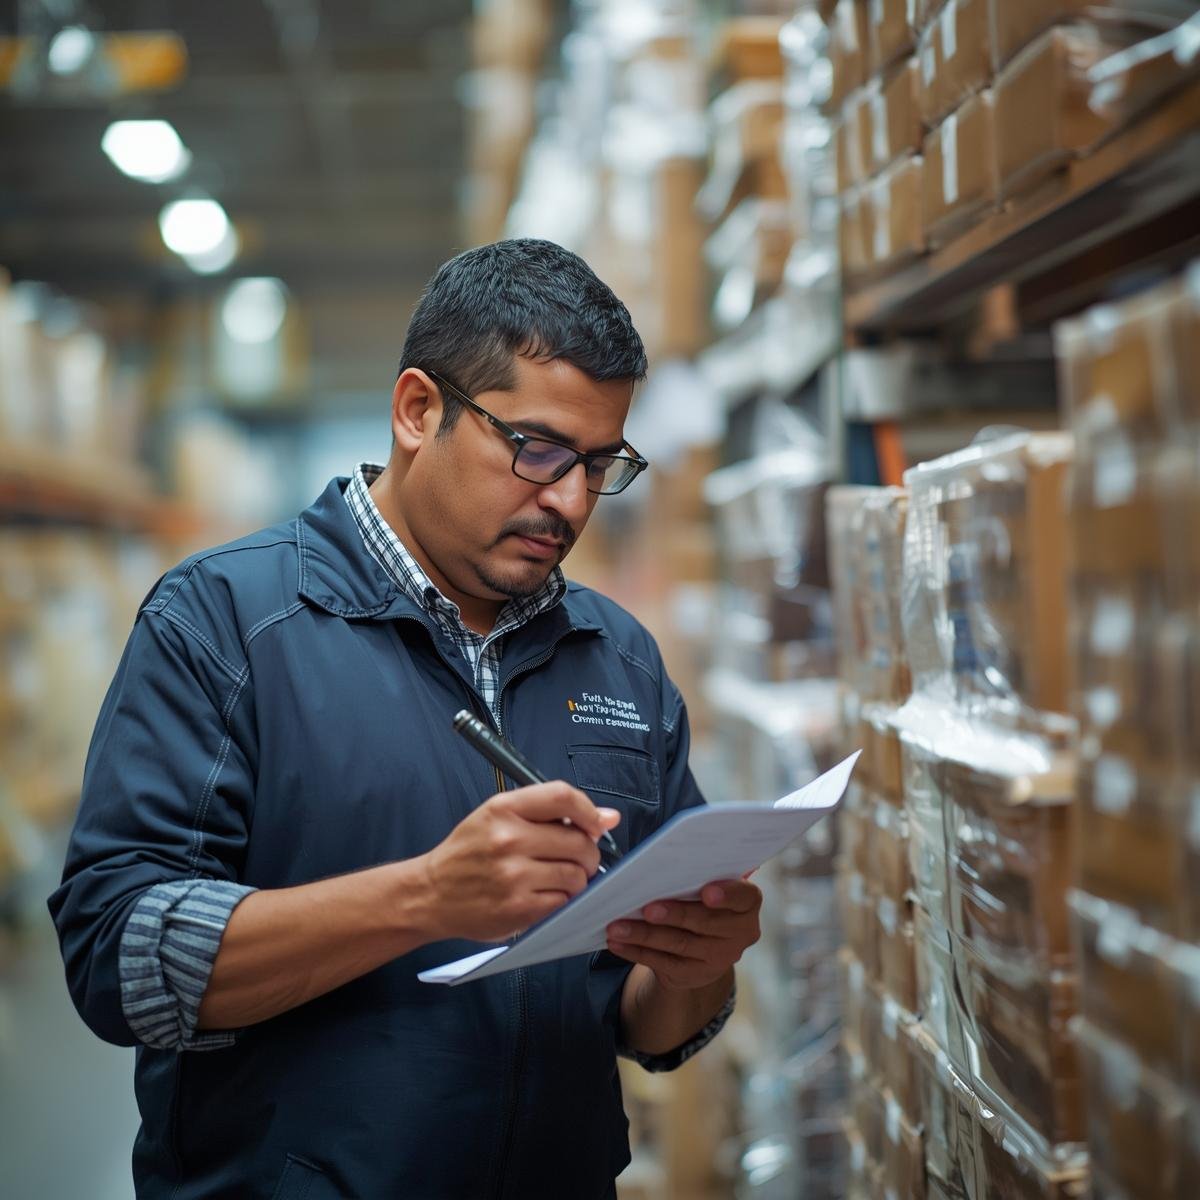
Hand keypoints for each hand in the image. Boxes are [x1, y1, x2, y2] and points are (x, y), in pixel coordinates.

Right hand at [422, 782, 619, 942]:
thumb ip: (549, 813)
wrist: (431, 893)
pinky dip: (562, 900)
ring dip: (577, 879)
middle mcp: (507, 839)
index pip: (562, 797)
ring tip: (559, 878)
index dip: (589, 810)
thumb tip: (607, 817)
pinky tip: (545, 895)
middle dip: (588, 852)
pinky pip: (563, 901)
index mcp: (503, 809)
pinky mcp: (517, 908)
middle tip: (577, 858)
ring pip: (576, 875)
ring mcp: (512, 875)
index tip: (596, 823)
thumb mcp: (497, 817)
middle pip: (578, 841)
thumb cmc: (468, 853)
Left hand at [604, 880, 761, 990]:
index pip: (744, 897)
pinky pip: (663, 963)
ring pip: (679, 945)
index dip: (727, 894)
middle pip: (705, 923)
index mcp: (747, 903)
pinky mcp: (694, 975)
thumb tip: (664, 861)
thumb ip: (697, 875)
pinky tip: (617, 943)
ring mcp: (718, 958)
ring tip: (617, 927)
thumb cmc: (700, 898)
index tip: (706, 892)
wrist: (704, 944)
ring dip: (644, 935)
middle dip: (675, 915)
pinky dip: (637, 952)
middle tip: (648, 909)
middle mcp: (740, 933)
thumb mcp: (708, 884)